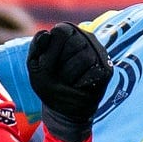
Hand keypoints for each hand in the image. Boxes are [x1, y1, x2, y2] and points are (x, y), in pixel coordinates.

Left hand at [25, 23, 111, 141]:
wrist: (63, 110)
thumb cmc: (49, 84)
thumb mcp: (35, 66)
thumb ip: (36, 47)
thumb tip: (46, 33)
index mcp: (68, 32)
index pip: (60, 31)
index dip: (50, 51)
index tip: (48, 63)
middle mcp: (86, 38)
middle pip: (73, 43)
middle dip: (60, 64)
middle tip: (59, 75)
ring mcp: (98, 53)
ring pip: (84, 58)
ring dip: (69, 75)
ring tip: (68, 82)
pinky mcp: (106, 69)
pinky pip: (93, 73)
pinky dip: (80, 84)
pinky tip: (78, 87)